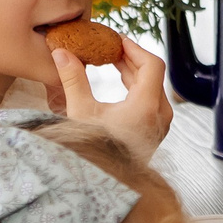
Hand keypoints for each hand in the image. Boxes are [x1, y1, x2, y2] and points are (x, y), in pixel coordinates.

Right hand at [48, 33, 172, 161]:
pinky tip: (119, 81)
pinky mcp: (154, 131)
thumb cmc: (93, 150)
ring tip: (111, 60)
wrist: (102, 182)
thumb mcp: (80, 112)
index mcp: (147, 106)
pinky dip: (136, 86)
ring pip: (152, 87)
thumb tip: (61, 53)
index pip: (152, 64)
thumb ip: (72, 79)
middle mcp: (160, 114)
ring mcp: (160, 124)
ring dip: (133, 72)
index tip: (117, 39)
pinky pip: (151, 100)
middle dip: (131, 57)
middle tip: (110, 46)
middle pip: (153, 74)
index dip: (134, 48)